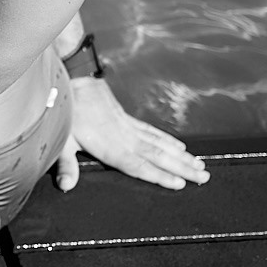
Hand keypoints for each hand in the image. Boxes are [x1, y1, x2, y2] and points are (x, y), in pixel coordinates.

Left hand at [56, 77, 209, 190]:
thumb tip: (65, 186)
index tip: (180, 184)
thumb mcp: (62, 140)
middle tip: (204, 177)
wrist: (74, 80)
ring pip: (161, 145)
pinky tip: (180, 147)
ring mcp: (129, 128)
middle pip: (158, 156)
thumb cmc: (66, 113)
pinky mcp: (128, 119)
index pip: (138, 166)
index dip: (159, 176)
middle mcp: (125, 138)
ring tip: (201, 166)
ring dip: (182, 156)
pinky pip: (153, 132)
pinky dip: (168, 140)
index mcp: (110, 147)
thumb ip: (66, 165)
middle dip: (182, 168)